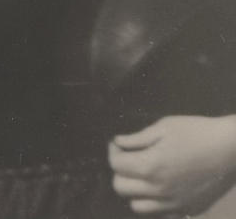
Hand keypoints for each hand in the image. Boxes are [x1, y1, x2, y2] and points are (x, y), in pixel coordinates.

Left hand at [109, 114, 235, 214]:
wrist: (231, 148)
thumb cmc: (197, 132)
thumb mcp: (164, 127)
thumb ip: (137, 138)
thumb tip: (118, 143)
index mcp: (150, 166)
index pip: (116, 165)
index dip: (113, 152)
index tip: (118, 145)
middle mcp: (159, 189)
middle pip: (120, 187)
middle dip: (119, 171)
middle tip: (129, 160)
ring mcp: (174, 203)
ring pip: (137, 206)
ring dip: (135, 191)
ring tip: (143, 177)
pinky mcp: (189, 209)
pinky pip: (161, 214)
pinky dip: (155, 204)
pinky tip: (161, 189)